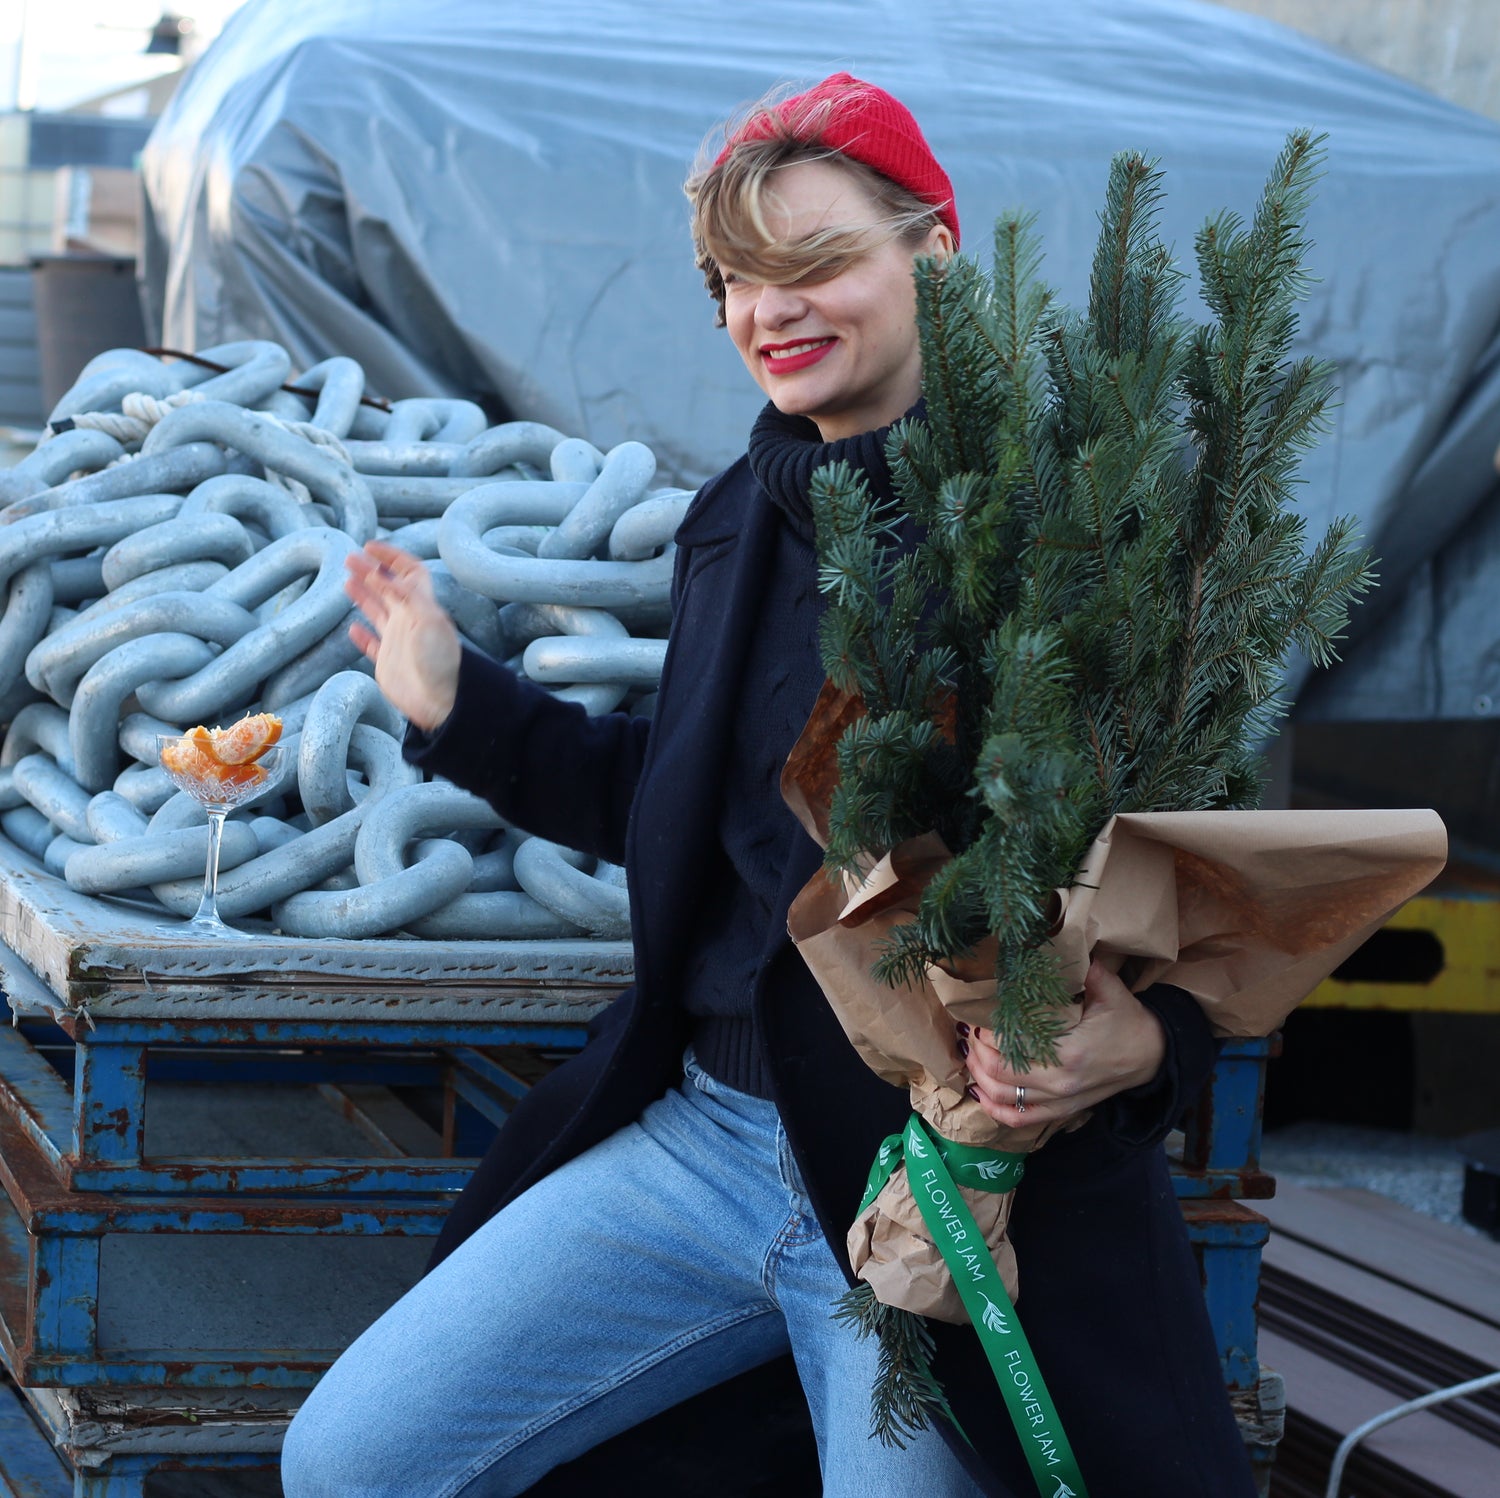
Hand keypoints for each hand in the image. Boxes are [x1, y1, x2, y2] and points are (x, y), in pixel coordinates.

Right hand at [344, 540, 461, 730]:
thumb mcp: (427, 621)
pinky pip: (372, 644)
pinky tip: (352, 629)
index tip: (368, 548)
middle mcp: (410, 620)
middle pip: (389, 587)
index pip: (408, 570)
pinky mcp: (389, 663)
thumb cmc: (441, 663)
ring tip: (347, 581)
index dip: (390, 556)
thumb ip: (405, 594)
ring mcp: (399, 641)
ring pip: (379, 611)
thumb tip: (380, 569)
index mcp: (422, 606)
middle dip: (370, 571)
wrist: (444, 703)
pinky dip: (362, 635)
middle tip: (349, 559)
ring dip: (364, 595)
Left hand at [960, 959, 1165, 1127]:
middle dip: (978, 1054)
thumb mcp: (1110, 991)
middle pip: (1001, 1075)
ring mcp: (1061, 1102)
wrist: (1153, 1057)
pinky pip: (1021, 1119)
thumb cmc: (1129, 1022)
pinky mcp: (1063, 1112)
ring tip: (970, 1058)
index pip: (1012, 1048)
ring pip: (1005, 1099)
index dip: (987, 1035)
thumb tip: (1060, 941)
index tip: (976, 1019)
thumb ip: (1085, 970)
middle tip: (969, 1034)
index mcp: (1069, 1052)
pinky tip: (981, 1092)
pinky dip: (996, 1109)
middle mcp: (1061, 1083)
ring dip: (980, 1079)